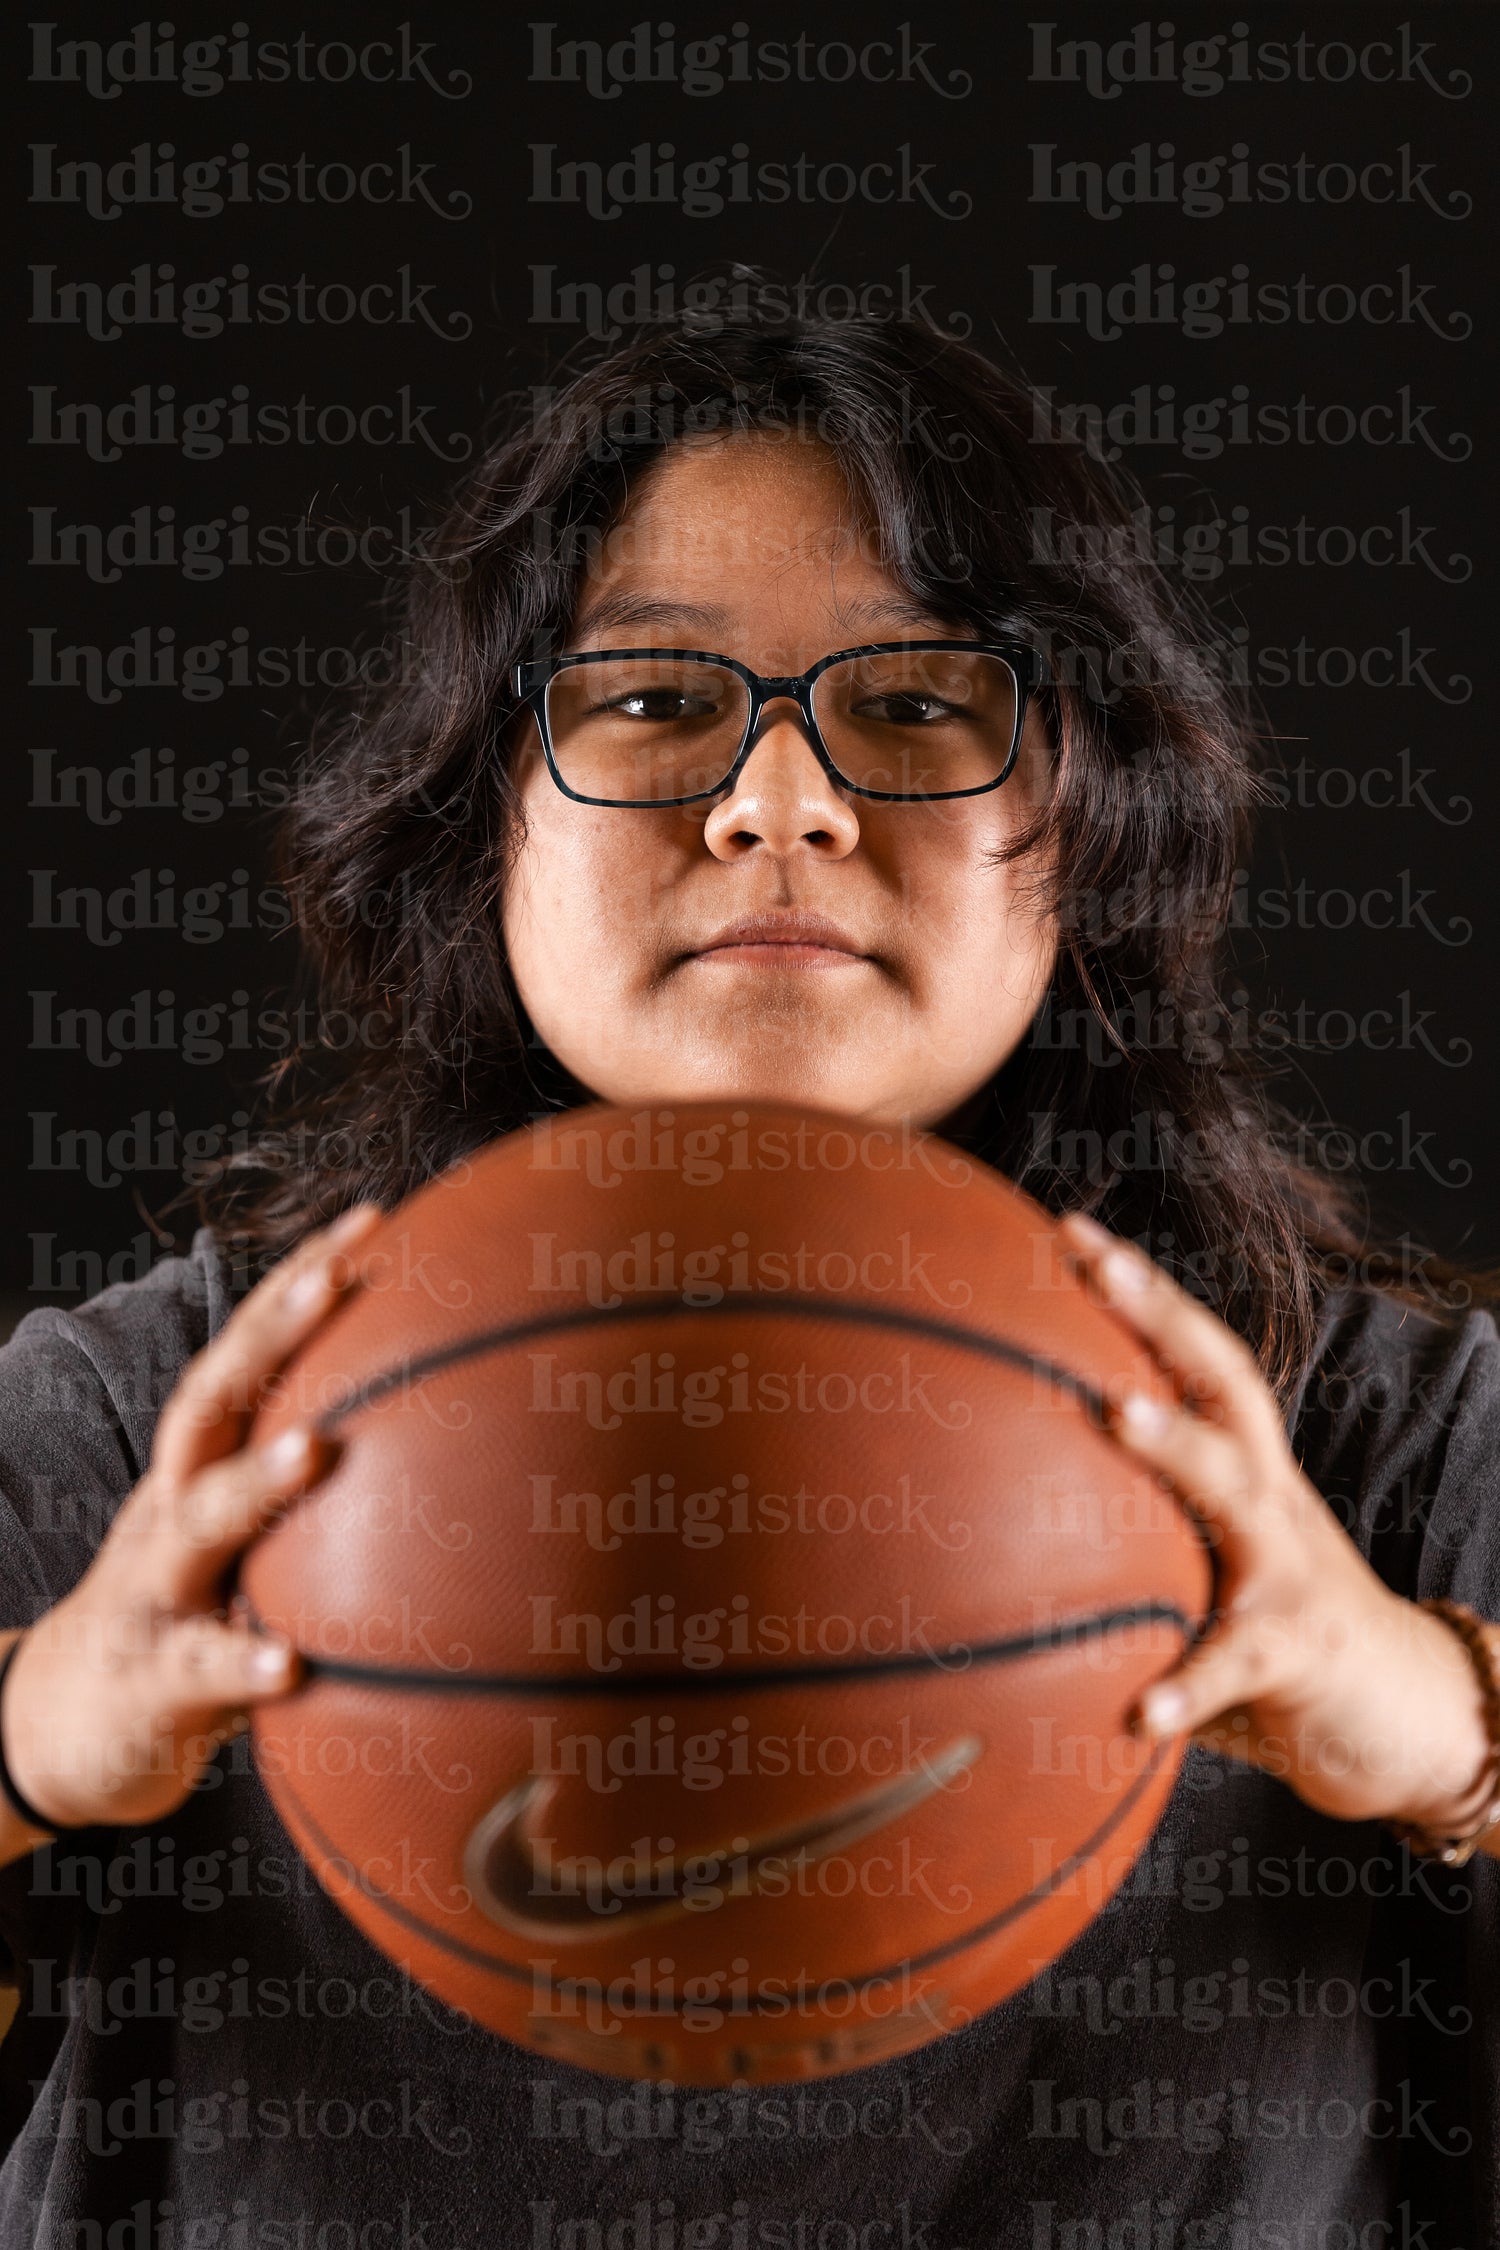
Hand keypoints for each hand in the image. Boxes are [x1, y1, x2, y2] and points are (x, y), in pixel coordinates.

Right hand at [0, 1205, 382, 1845]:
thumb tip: (458, 1427)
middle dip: (271, 1333)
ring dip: (256, 1480)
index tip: (374, 1218)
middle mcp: (172, 1505)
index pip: (249, 1349)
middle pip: (212, 1400)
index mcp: (201, 1463)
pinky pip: (199, 1666)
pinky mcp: (153, 1678)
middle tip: (338, 1278)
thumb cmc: (193, 1608)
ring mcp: (156, 1586)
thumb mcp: (246, 1534)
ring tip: (317, 1448)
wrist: (65, 1723)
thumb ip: (322, 1481)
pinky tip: (291, 1663)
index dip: (301, 1280)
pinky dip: (242, 1660)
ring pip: (199, 1520)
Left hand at [1056, 1212, 1498, 1845]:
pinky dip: (1187, 1684)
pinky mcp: (1299, 1651)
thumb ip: (1117, 1538)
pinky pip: (1236, 1662)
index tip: (1067, 1228)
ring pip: (1236, 1486)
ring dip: (1178, 1442)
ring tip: (1116, 1411)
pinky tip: (1137, 1712)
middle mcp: (1268, 1494)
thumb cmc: (1271, 1631)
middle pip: (1222, 1380)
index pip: (1190, 1354)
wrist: (1404, 1714)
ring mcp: (1289, 1565)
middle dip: (1159, 1313)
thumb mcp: (1198, 1565)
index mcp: (1241, 1465)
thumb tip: (977, 1529)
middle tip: (1095, 1263)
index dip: (1137, 1289)